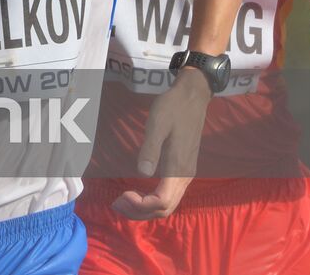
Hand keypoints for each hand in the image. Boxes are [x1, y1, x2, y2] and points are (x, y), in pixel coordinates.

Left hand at [112, 68, 209, 219]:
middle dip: (140, 212)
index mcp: (179, 167)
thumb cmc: (173, 108)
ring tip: (123, 201)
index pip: (162, 201)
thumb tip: (142, 173)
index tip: (122, 195)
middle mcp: (185, 176)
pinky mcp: (183, 170)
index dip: (141, 205)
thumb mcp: (157, 124)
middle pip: (165, 208)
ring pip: (168, 204)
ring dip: (145, 209)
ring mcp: (186, 174)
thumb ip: (150, 148)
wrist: (193, 97)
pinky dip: (152, 201)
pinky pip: (169, 195)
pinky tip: (137, 194)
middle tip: (116, 203)